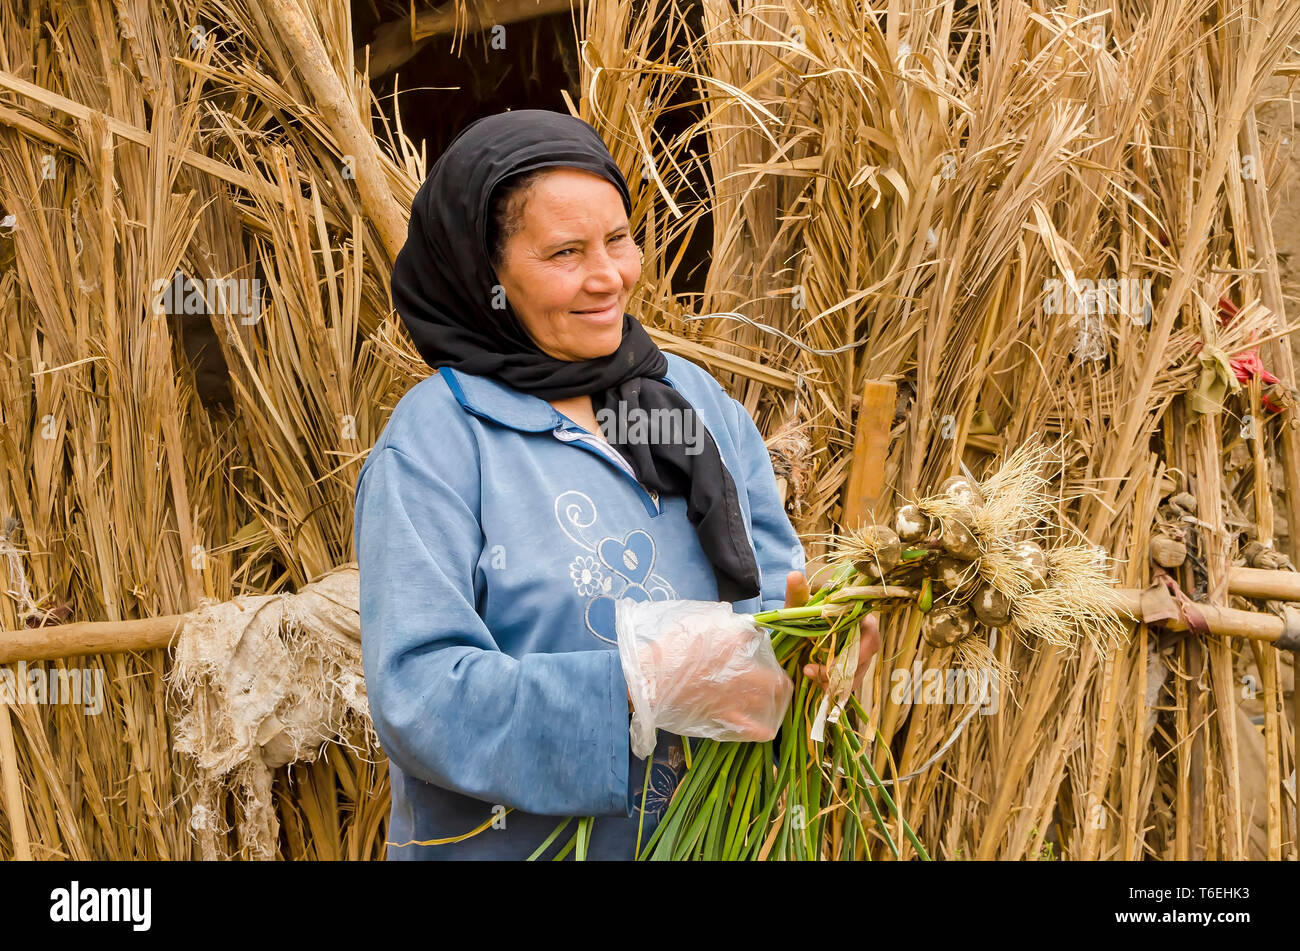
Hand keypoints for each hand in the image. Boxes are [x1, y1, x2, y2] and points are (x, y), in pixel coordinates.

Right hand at [621, 599, 792, 748]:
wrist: (649, 680)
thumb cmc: (668, 649)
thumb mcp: (694, 623)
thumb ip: (719, 622)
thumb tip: (736, 624)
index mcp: (734, 641)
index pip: (759, 638)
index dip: (760, 642)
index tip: (756, 644)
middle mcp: (742, 669)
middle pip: (776, 676)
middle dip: (779, 677)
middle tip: (777, 678)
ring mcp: (736, 696)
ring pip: (772, 701)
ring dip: (777, 700)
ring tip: (776, 700)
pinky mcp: (726, 717)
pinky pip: (753, 728)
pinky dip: (762, 729)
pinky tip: (767, 728)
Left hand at [783, 570, 879, 693]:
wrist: (796, 630)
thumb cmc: (804, 613)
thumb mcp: (799, 604)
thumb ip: (797, 592)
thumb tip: (793, 575)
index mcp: (857, 618)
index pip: (872, 632)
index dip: (860, 647)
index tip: (836, 655)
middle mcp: (862, 637)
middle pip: (866, 657)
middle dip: (842, 668)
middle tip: (814, 670)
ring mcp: (858, 656)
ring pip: (858, 673)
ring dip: (835, 680)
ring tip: (809, 673)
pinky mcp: (849, 670)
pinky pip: (848, 683)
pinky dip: (833, 687)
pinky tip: (816, 682)